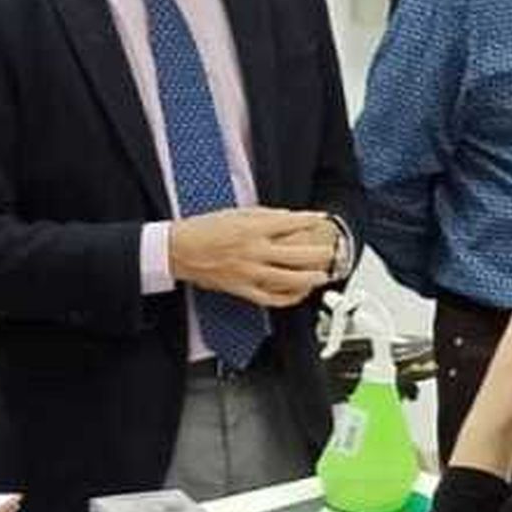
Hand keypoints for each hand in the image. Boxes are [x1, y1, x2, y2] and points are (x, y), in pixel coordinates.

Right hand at [169, 207, 335, 306]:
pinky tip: (299, 295)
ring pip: (287, 279)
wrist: (179, 250)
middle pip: (296, 255)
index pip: (289, 223)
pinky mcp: (241, 289)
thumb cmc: (205, 230)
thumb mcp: (235, 213)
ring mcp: (248, 273)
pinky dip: (287, 298)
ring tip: (323, 276)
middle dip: (319, 254)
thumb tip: (289, 217)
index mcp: (251, 229)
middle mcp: (253, 251)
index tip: (322, 219)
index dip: (310, 221)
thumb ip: (264, 216)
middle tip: (331, 252)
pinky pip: (270, 298)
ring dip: (310, 279)